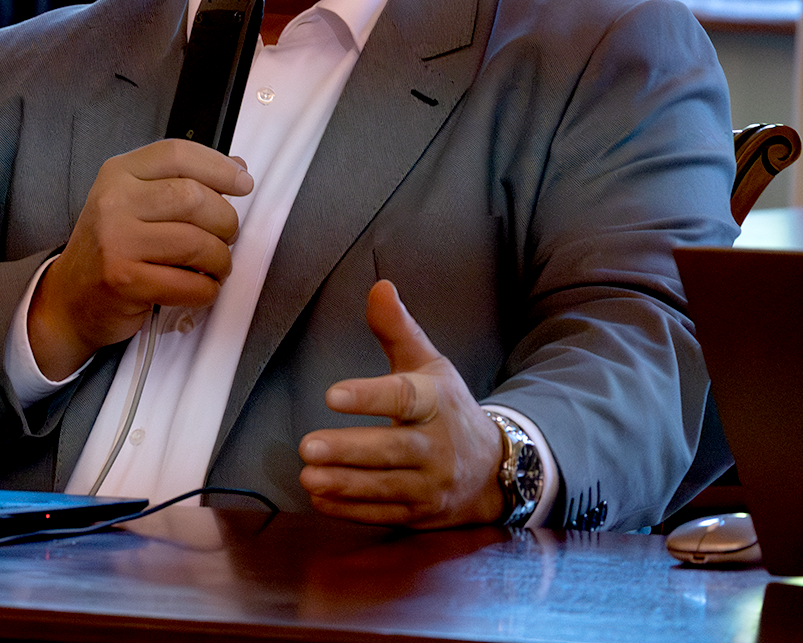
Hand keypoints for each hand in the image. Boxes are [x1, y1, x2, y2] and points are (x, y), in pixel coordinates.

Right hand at [28, 139, 252, 379]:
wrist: (70, 298)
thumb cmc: (112, 248)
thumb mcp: (136, 202)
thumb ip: (182, 181)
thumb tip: (237, 167)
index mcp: (119, 173)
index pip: (178, 154)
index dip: (220, 167)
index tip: (243, 184)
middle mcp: (114, 201)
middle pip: (193, 197)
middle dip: (225, 221)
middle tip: (226, 237)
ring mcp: (116, 241)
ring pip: (196, 242)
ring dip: (220, 260)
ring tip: (215, 266)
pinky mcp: (124, 281)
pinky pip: (188, 284)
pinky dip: (206, 290)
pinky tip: (200, 288)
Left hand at [297, 280, 506, 527]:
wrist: (495, 469)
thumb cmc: (449, 408)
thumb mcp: (429, 365)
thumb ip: (398, 330)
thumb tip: (378, 286)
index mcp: (436, 402)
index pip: (403, 398)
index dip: (369, 397)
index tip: (332, 394)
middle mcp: (437, 446)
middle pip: (392, 450)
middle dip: (349, 450)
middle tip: (307, 446)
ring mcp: (431, 485)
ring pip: (385, 487)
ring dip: (344, 484)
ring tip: (307, 476)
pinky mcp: (421, 514)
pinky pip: (384, 514)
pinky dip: (351, 510)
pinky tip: (320, 498)